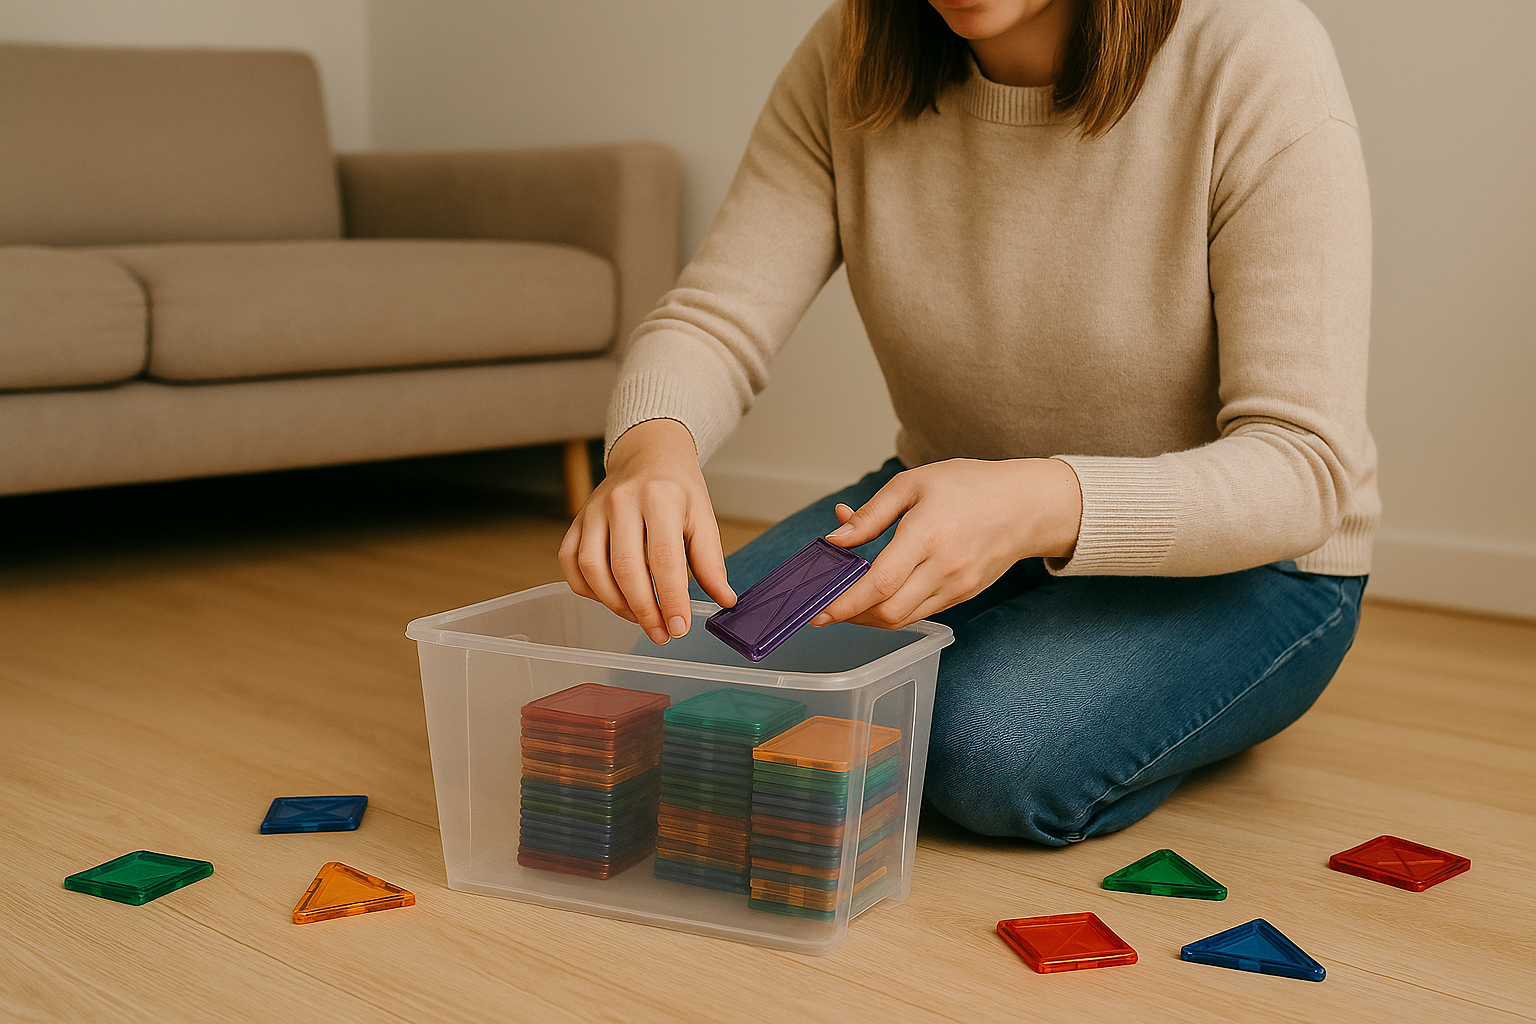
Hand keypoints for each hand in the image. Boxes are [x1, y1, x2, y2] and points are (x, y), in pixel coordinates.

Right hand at [559, 418, 735, 644]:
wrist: (648, 454)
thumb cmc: (677, 489)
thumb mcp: (703, 517)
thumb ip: (711, 561)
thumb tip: (724, 600)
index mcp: (660, 498)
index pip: (664, 559)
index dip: (671, 599)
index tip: (679, 628)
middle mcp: (622, 502)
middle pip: (626, 568)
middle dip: (644, 610)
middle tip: (660, 634)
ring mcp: (594, 511)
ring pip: (592, 569)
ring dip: (614, 604)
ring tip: (639, 617)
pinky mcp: (577, 520)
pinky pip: (571, 563)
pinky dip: (588, 589)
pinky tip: (611, 598)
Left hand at [809, 458, 1081, 629]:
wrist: (1027, 506)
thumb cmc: (970, 486)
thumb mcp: (913, 483)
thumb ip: (871, 514)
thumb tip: (836, 540)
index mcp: (928, 534)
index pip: (880, 582)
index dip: (845, 602)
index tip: (818, 609)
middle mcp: (944, 568)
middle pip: (888, 611)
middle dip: (850, 615)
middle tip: (825, 607)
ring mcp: (956, 586)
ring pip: (902, 619)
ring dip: (869, 617)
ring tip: (847, 602)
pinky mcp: (962, 596)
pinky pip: (920, 613)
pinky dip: (893, 611)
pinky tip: (878, 596)